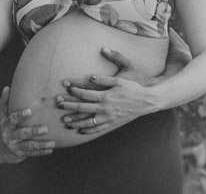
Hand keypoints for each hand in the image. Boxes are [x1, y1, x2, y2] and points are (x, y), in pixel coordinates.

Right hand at [0, 87, 54, 164]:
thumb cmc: (5, 128)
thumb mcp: (3, 116)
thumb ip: (5, 102)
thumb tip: (7, 87)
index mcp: (6, 124)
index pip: (13, 119)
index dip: (20, 115)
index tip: (29, 111)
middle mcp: (9, 135)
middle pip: (22, 133)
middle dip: (33, 131)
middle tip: (45, 128)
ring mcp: (15, 146)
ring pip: (28, 146)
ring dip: (40, 145)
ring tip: (52, 143)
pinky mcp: (20, 154)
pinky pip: (31, 153)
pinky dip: (41, 152)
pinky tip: (50, 150)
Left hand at [56, 48, 172, 134]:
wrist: (147, 100)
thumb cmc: (135, 86)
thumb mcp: (122, 76)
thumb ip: (106, 77)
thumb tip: (92, 75)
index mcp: (106, 95)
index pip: (86, 92)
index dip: (74, 89)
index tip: (65, 87)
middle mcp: (105, 107)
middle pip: (83, 107)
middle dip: (70, 105)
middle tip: (58, 104)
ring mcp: (109, 116)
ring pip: (89, 120)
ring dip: (76, 120)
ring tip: (65, 121)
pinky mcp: (113, 122)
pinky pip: (98, 128)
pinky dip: (89, 129)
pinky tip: (81, 130)